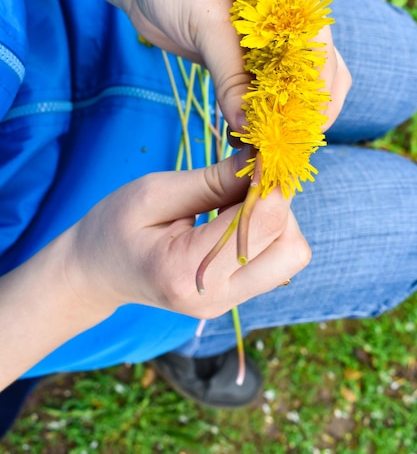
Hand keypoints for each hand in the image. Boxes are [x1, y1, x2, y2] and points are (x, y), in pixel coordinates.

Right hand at [67, 149, 310, 319]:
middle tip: (247, 179)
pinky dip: (266, 231)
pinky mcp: (233, 297)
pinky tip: (235, 214)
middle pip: (292, 249)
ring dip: (275, 218)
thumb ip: (210, 181)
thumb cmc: (113, 227)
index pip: (263, 224)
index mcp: (187, 271)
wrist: (95, 273)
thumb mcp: (152, 193)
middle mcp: (216, 296)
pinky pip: (274, 260)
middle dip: (280, 206)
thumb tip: (261, 160)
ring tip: (236, 197)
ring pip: (290, 255)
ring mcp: (227, 303)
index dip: (271, 182)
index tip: (261, 154)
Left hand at [124, 0, 350, 134]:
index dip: (312, 99)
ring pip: (295, 89)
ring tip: (265, 146)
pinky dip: (262, 115)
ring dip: (285, 118)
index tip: (293, 135)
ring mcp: (269, 43)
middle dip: (304, 115)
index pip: (320, 58)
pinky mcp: (245, 60)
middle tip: (280, 148)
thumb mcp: (208, 24)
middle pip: (318, 78)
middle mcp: (291, 22)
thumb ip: (231, 75)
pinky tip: (249, 133)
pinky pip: (265, 92)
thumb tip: (247, 126)